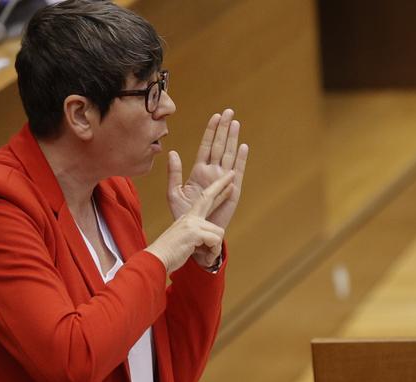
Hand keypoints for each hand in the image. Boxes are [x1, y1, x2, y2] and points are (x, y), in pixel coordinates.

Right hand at [148, 171, 234, 273]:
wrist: (157, 259)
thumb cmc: (171, 253)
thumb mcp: (187, 241)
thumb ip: (201, 237)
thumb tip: (215, 240)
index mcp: (189, 218)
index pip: (205, 199)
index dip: (217, 189)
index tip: (228, 181)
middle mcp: (190, 217)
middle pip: (209, 197)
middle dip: (222, 188)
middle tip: (233, 177)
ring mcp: (191, 223)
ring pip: (219, 232)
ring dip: (215, 248)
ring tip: (205, 256)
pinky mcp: (194, 232)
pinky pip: (216, 241)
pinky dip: (213, 253)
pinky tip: (205, 257)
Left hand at [168, 108, 248, 229]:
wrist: (197, 235)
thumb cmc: (185, 217)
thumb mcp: (173, 193)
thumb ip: (173, 173)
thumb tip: (172, 151)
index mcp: (199, 172)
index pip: (206, 146)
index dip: (211, 131)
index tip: (215, 116)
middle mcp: (213, 173)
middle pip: (219, 146)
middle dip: (224, 129)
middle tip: (229, 111)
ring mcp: (223, 181)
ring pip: (228, 155)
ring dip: (232, 139)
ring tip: (235, 123)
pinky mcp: (232, 191)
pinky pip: (237, 172)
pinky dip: (240, 159)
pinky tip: (242, 146)